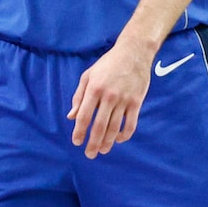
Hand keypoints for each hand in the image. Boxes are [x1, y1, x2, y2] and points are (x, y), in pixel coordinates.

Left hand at [67, 36, 152, 158]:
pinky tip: (118, 140)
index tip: (77, 142)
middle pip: (99, 125)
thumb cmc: (107, 64)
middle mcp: (108, 96)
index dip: (79, 131)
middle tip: (90, 154)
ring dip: (108, 142)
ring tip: (103, 150)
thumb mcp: (88, 75)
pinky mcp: (136, 102)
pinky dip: (124, 135)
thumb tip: (71, 116)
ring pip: (114, 127)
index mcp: (94, 89)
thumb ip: (79, 96)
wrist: (133, 53)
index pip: (84, 115)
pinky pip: (130, 123)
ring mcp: (124, 100)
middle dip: (93, 142)